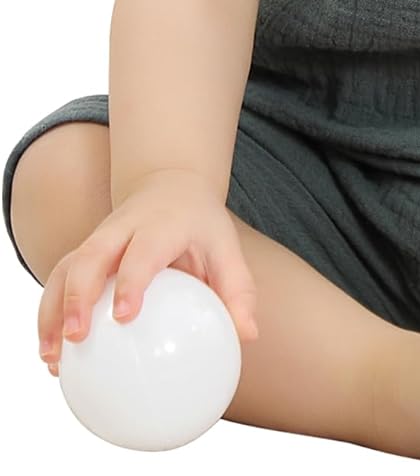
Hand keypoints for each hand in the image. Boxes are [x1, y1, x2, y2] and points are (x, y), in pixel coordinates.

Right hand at [37, 169, 258, 375]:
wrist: (171, 185)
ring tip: (51, 357)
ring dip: (53, 309)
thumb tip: (247, 334)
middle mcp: (123, 227)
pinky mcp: (84, 251)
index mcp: (162, 224)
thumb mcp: (226, 246)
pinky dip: (49, 313)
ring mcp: (99, 237)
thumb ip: (238, 288)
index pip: (142, 249)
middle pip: (91, 254)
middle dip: (78, 293)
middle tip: (77, 336)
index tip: (125, 315)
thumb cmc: (201, 224)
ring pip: (66, 266)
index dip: (131, 279)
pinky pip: (60, 279)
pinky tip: (50, 353)